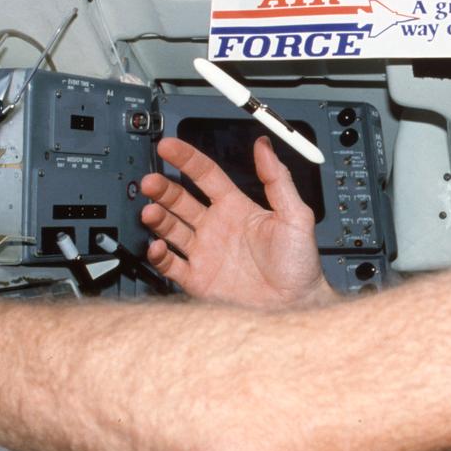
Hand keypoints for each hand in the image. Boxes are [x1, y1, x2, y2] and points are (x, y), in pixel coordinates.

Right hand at [140, 137, 333, 309]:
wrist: (296, 305)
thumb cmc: (299, 264)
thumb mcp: (295, 214)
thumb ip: (278, 178)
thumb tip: (265, 146)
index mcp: (236, 208)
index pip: (205, 175)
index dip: (186, 159)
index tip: (169, 146)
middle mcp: (216, 227)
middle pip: (180, 200)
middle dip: (163, 189)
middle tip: (151, 181)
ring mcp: (205, 253)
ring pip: (171, 229)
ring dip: (158, 218)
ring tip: (150, 212)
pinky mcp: (198, 279)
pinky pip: (170, 264)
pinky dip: (159, 255)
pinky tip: (158, 245)